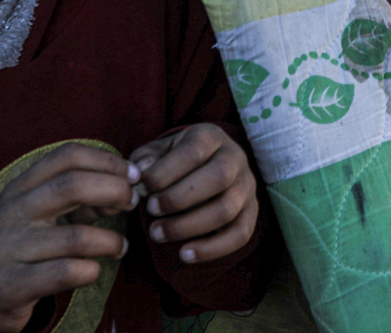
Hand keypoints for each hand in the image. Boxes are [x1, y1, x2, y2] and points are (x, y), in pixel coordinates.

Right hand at [0, 144, 134, 331]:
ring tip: (121, 247)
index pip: (67, 156)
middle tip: (132, 204)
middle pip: (72, 186)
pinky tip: (93, 270)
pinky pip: (65, 273)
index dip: (107, 161)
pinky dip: (91, 271)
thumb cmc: (25, 243)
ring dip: (111, 241)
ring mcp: (8, 249)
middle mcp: (11, 213)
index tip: (133, 175)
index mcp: (20, 187)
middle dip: (114, 190)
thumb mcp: (44, 212)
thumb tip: (125, 189)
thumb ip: (80, 197)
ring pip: (75, 237)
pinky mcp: (11, 285)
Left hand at [131, 124, 259, 264]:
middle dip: (179, 199)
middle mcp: (235, 157)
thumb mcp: (158, 151)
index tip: (142, 189)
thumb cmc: (174, 161)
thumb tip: (139, 172)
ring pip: (227, 209)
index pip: (194, 151)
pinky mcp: (251, 213)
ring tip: (157, 234)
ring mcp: (247, 186)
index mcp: (211, 136)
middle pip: (219, 177)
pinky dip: (212, 249)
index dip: (165, 172)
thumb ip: (146, 159)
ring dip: (188, 226)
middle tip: (150, 210)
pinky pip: (240, 235)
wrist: (204, 167)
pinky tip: (184, 255)